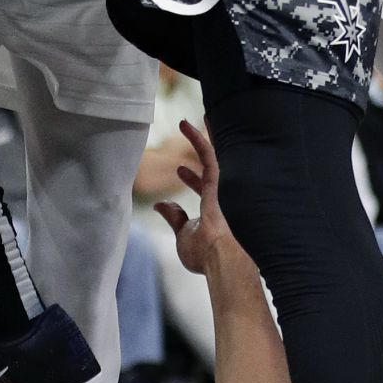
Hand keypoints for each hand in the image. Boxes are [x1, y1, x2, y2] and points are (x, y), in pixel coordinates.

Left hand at [153, 120, 239, 275]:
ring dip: (200, 136)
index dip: (191, 179)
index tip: (180, 169)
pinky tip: (184, 124)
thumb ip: (175, 217)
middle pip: (212, 168)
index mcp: (215, 209)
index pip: (204, 188)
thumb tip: (159, 205)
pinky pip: (208, 153)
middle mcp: (222, 194)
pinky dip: (197, 138)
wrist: (223, 260)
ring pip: (212, 155)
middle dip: (202, 151)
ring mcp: (223, 188)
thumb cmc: (205, 255)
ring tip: (187, 122)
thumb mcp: (184, 235)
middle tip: (194, 134)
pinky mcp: (220, 181)